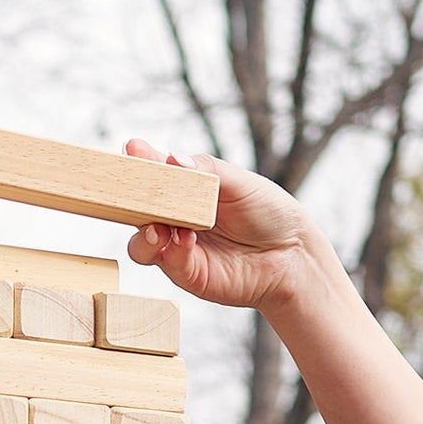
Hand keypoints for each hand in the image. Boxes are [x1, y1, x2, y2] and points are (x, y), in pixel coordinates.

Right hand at [123, 139, 318, 311]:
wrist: (294, 254)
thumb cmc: (269, 213)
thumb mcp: (239, 182)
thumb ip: (205, 170)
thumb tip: (172, 158)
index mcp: (184, 190)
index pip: (152, 174)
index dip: (139, 161)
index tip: (133, 149)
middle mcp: (175, 219)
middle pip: (136, 210)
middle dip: (128, 199)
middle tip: (131, 189)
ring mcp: (178, 248)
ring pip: (140, 244)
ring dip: (143, 232)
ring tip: (159, 226)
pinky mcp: (190, 275)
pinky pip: (167, 263)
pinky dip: (173, 250)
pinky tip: (187, 239)